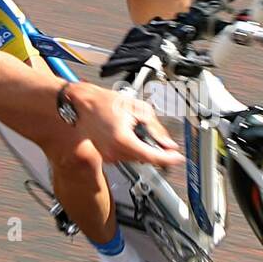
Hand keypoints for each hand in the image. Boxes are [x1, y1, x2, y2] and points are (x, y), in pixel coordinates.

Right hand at [68, 82, 183, 167]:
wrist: (84, 105)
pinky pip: (127, 156)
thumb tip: (167, 142)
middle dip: (157, 151)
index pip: (151, 156)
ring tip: (139, 131)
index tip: (178, 158)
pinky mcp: (107, 157)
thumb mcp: (138, 108)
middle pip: (145, 159)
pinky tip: (129, 135)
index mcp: (123, 139)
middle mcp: (115, 151)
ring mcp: (110, 156)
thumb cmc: (106, 102)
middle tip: (164, 142)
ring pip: (137, 159)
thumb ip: (156, 127)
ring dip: (144, 149)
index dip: (168, 159)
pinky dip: (133, 149)